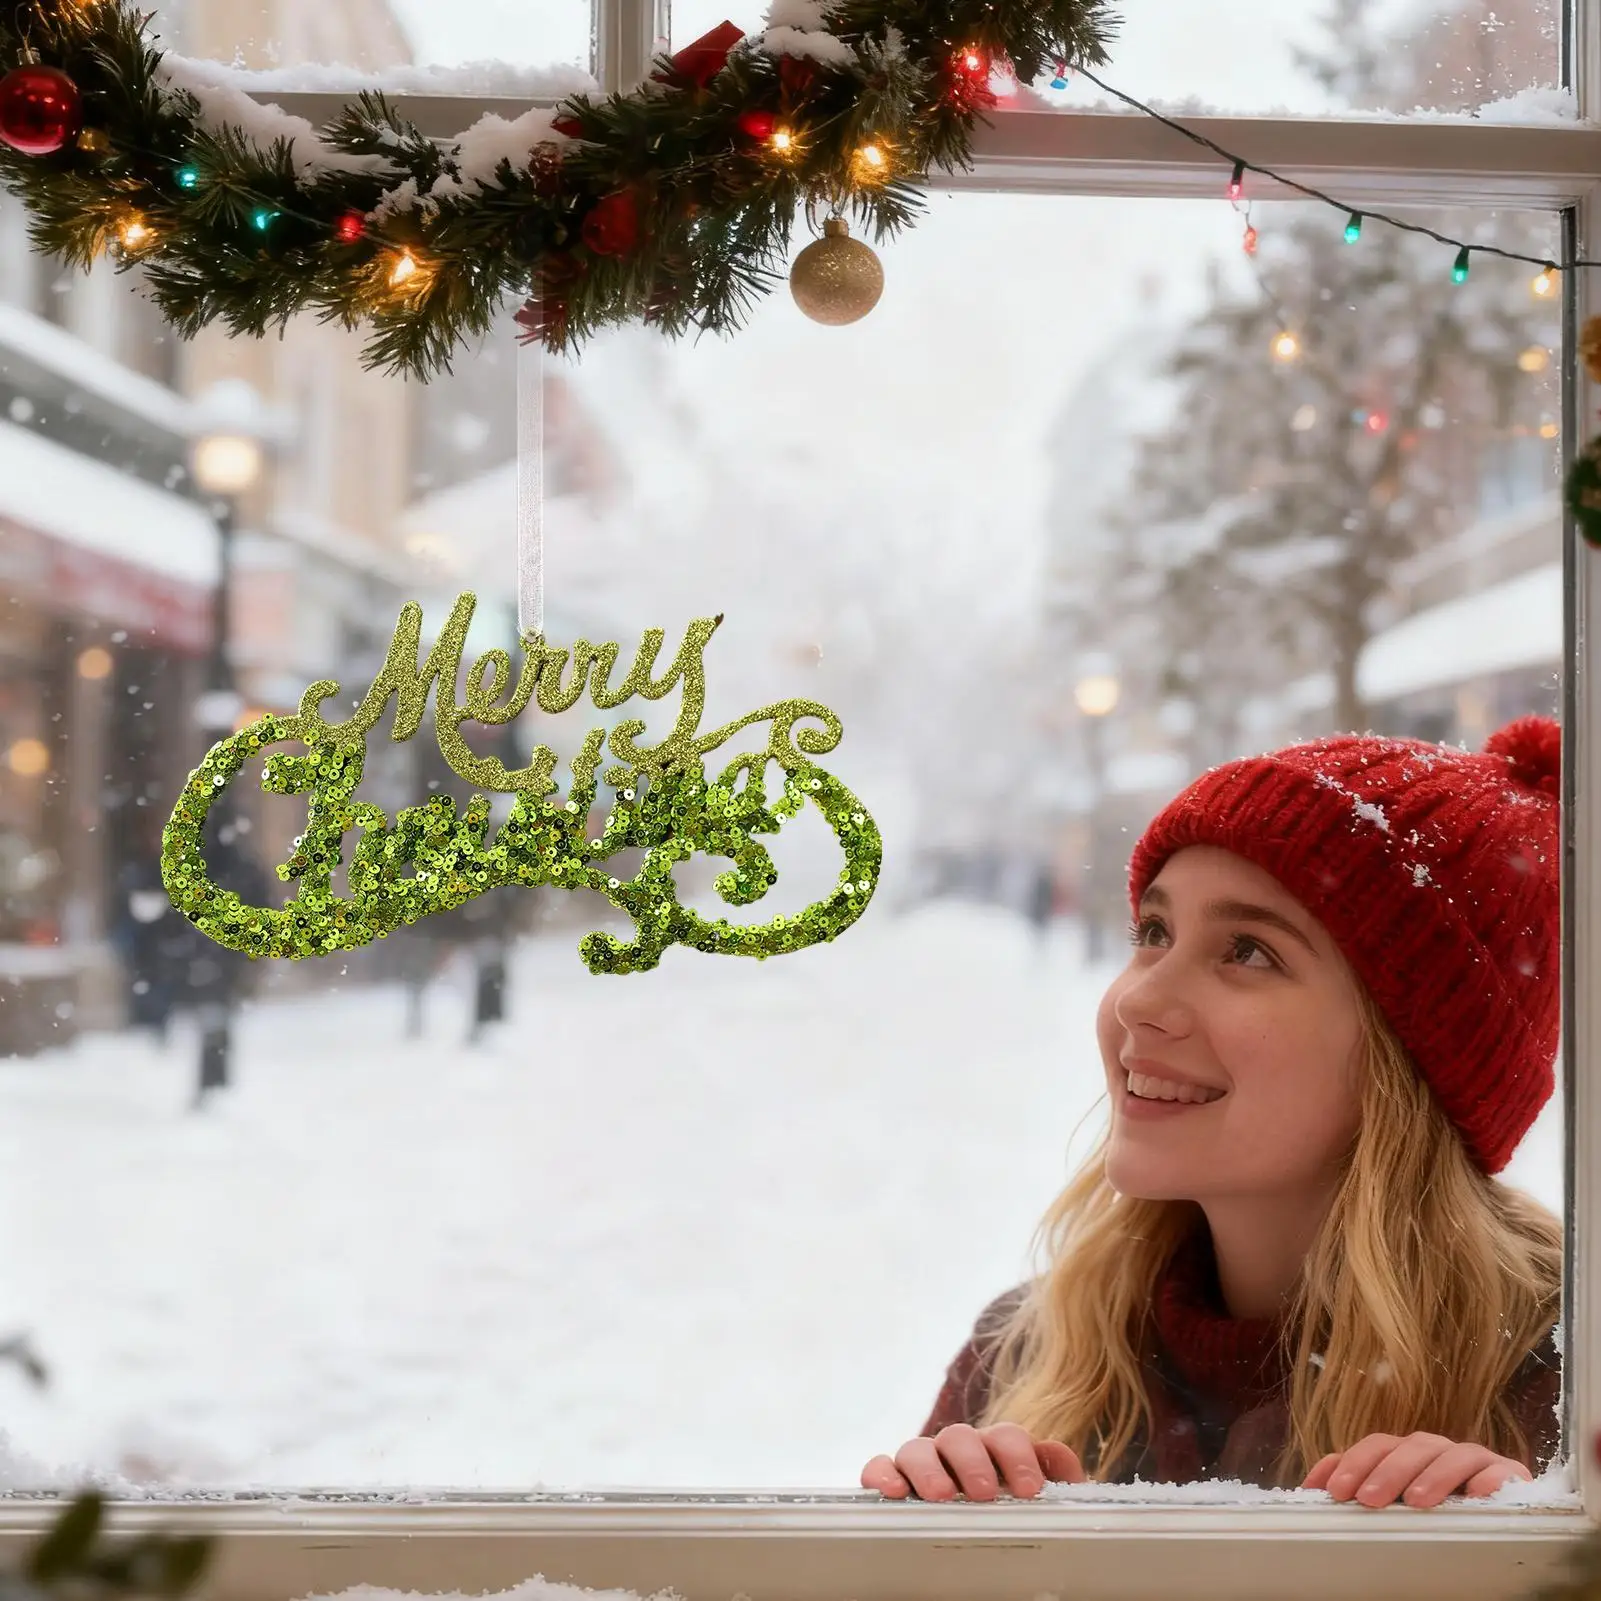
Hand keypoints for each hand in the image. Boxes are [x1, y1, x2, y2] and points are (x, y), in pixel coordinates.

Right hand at [860, 1422, 1084, 1500]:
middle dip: (973, 1461)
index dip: (1017, 1458)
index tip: (1029, 1490)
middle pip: (961, 1436)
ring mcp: (922, 1461)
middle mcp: (956, 1449)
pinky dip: (883, 1473)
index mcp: (994, 1448)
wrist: (970, 1533)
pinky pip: (879, 1466)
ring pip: (918, 1447)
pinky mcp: (890, 1477)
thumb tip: (1068, 1467)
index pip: (1006, 1437)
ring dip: (928, 1468)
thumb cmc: (1005, 1511)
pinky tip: (894, 1491)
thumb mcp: (1033, 1497)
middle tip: (983, 1493)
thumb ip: (1055, 1478)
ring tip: (940, 1495)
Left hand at [1302, 1432, 1532, 1507]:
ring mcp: (1476, 1460)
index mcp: (1410, 1452)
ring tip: (1417, 1501)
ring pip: (1453, 1454)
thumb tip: (1311, 1485)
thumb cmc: (1437, 1508)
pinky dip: (1487, 1480)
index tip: (1337, 1492)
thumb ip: (1357, 1483)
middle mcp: (1439, 1450)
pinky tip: (1475, 1497)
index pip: (1380, 1444)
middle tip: (1369, 1499)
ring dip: (1433, 1475)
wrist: (1500, 1517)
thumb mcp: (1394, 1497)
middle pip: (1412, 1446)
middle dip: (1388, 1470)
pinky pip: (1500, 1471)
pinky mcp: (1510, 1476)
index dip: (1356, 1462)